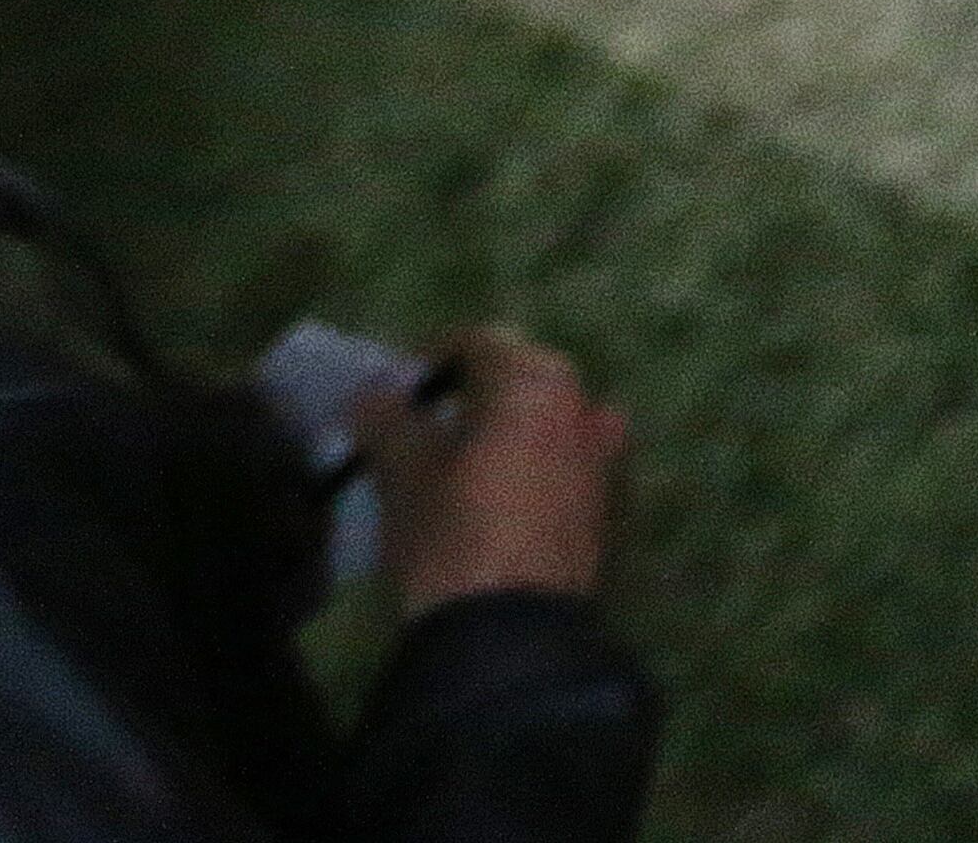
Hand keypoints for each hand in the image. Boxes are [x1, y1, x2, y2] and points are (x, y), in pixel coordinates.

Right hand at [355, 327, 629, 613]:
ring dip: (504, 430)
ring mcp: (601, 455)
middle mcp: (582, 405)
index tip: (396, 390)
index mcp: (537, 382)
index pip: (479, 343)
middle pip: (521, 377)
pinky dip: (529, 465)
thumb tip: (374, 394)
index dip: (432, 359)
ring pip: (546, 420)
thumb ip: (388, 423)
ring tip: (454, 466)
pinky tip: (495, 499)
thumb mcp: (404, 475)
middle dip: (472, 393)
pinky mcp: (603, 505)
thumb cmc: (452, 536)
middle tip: (422, 426)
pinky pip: (562, 462)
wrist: (510, 633)